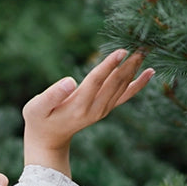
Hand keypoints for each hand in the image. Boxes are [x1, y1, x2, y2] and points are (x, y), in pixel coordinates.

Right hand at [23, 49, 154, 176]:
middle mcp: (94, 109)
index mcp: (78, 106)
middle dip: (128, 64)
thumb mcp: (37, 107)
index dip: (109, 66)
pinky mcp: (105, 109)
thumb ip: (51, 95)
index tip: (121, 51)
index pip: (96, 81)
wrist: (48, 139)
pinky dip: (138, 84)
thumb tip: (70, 81)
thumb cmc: (39, 119)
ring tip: (145, 51)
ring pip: (122, 87)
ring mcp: (102, 110)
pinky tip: (149, 72)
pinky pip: (125, 95)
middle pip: (114, 83)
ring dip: (134, 69)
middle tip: (142, 46)